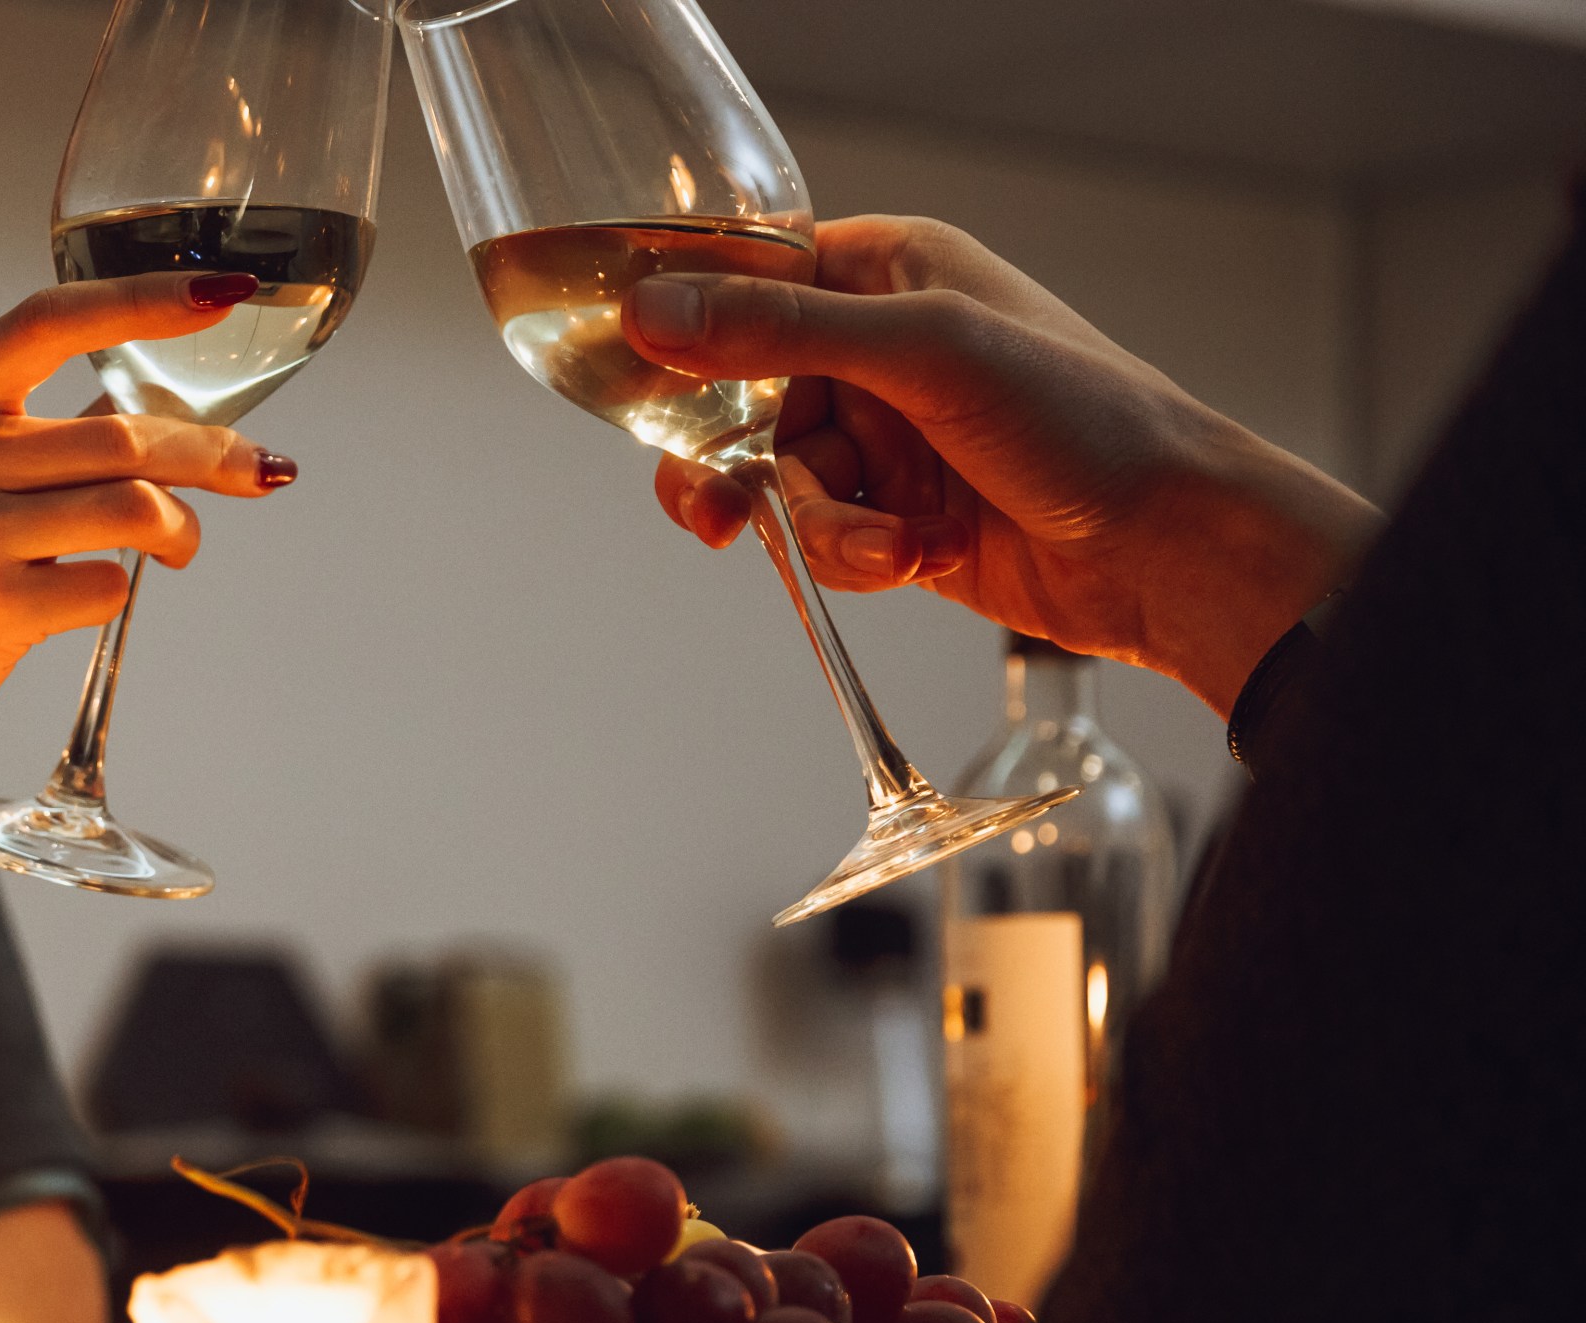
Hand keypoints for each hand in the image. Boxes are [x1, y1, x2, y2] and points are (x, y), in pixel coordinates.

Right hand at [0, 272, 298, 769]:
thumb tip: (160, 421)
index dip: (144, 300)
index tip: (222, 295)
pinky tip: (99, 594)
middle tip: (259, 469)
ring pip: (132, 508)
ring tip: (178, 547)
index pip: (52, 320)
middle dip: (212, 453)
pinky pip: (106, 586)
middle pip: (122, 433)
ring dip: (181, 529)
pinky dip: (123, 591)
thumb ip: (28, 439)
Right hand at [629, 216, 1381, 712]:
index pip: (744, 280)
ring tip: (884, 545)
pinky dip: (854, 558)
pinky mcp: (890, 519)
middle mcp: (875, 350)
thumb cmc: (1087, 422)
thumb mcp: (925, 354)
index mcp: (886, 272)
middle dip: (732, 465)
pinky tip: (917, 557)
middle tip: (717, 509)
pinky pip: (817, 539)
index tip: (644, 387)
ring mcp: (882, 439)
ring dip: (819, 526)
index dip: (687, 334)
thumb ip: (780, 332)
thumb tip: (651, 312)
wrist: (1169, 548)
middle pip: (734, 399)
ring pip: (771, 483)